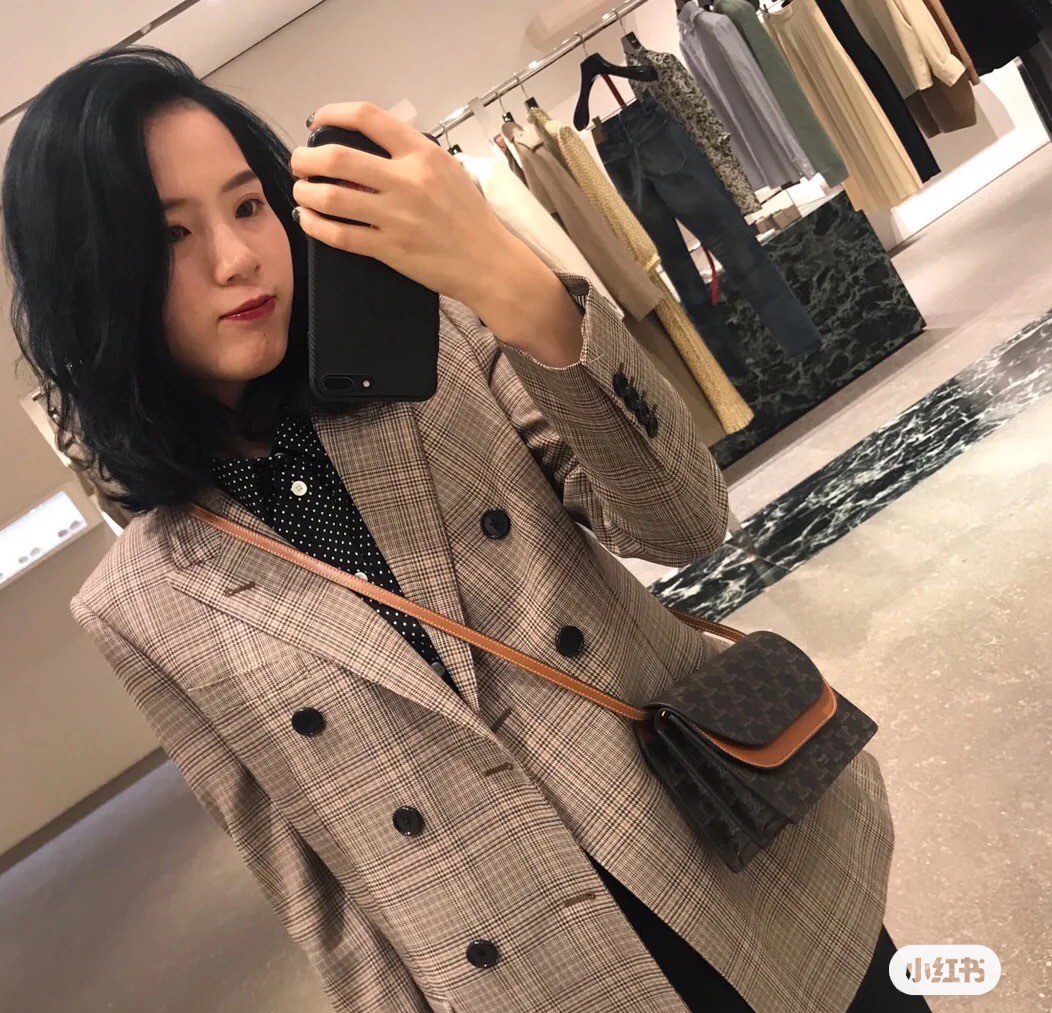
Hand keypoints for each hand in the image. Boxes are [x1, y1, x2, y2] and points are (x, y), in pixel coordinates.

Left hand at [288, 102, 520, 308]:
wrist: (489, 263)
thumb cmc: (471, 217)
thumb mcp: (448, 170)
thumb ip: (412, 155)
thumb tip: (371, 146)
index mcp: (423, 154)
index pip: (368, 117)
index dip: (333, 113)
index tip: (317, 122)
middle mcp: (406, 181)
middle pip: (337, 157)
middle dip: (306, 157)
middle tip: (299, 162)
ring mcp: (396, 217)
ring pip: (332, 197)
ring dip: (305, 191)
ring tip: (302, 191)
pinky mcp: (389, 249)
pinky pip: (340, 235)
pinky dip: (316, 225)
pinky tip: (308, 219)